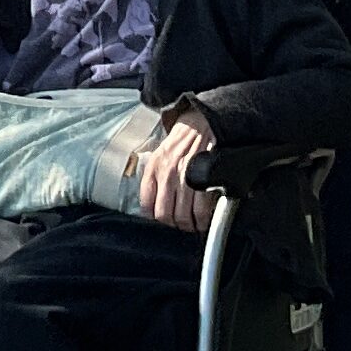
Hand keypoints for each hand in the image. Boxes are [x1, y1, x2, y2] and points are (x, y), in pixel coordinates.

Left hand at [134, 113, 219, 233]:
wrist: (199, 125)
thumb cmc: (180, 144)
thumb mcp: (158, 156)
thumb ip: (151, 180)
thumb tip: (149, 208)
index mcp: (154, 168)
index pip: (147, 205)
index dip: (155, 217)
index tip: (164, 218)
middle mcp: (167, 173)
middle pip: (165, 214)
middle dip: (173, 224)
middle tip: (180, 225)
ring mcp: (185, 176)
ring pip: (182, 216)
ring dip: (188, 225)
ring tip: (192, 225)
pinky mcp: (203, 178)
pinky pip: (200, 210)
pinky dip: (202, 220)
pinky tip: (203, 220)